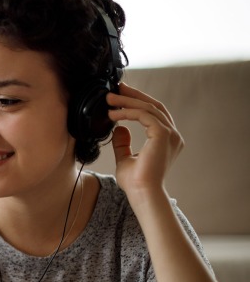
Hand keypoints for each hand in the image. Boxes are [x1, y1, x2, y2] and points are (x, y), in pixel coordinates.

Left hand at [107, 82, 183, 199]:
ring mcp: (170, 134)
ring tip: (109, 99)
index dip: (138, 102)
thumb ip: (123, 144)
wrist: (142, 194)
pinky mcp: (162, 135)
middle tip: (116, 88)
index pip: (154, 113)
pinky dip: (127, 112)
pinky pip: (144, 115)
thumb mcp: (125, 159)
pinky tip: (113, 114)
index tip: (121, 95)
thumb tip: (119, 128)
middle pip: (154, 106)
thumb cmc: (136, 182)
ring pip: (148, 108)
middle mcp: (172, 135)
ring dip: (127, 101)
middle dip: (134, 95)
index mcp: (167, 140)